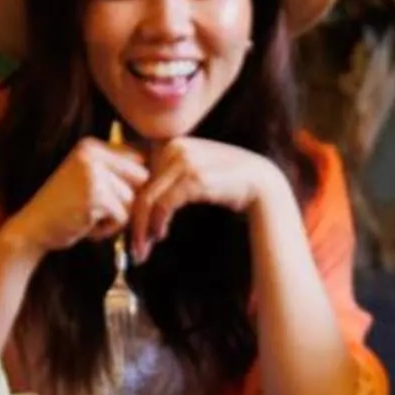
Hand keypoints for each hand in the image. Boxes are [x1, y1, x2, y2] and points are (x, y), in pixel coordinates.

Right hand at [8, 138, 149, 256]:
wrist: (32, 229)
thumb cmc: (64, 209)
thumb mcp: (88, 180)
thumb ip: (115, 172)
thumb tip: (156, 173)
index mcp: (91, 145)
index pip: (137, 159)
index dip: (132, 183)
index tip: (113, 199)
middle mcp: (92, 153)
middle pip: (141, 177)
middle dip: (128, 200)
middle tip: (102, 212)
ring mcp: (93, 173)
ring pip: (132, 200)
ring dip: (116, 217)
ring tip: (90, 218)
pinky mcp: (95, 196)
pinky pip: (122, 217)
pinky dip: (108, 229)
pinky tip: (86, 227)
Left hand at [129, 136, 287, 253]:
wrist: (261, 182)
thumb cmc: (227, 183)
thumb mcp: (194, 174)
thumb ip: (170, 179)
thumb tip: (143, 201)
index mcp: (170, 144)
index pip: (140, 178)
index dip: (133, 206)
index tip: (133, 231)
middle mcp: (174, 147)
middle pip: (140, 189)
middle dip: (134, 222)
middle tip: (134, 249)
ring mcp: (184, 161)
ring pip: (147, 199)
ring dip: (142, 229)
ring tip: (142, 250)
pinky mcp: (194, 178)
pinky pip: (163, 204)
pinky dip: (157, 223)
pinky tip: (160, 236)